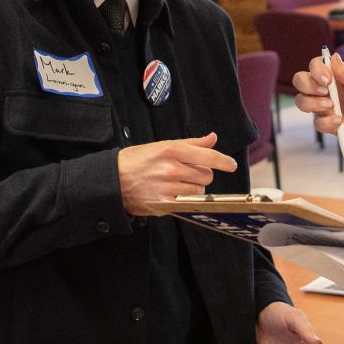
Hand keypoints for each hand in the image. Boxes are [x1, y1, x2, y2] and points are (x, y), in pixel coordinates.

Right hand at [117, 132, 236, 215]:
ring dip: (194, 188)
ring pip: (199, 190)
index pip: (207, 156)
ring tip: (177, 183)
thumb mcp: (162, 145)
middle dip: (202, 174)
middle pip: (206, 175)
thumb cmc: (136, 160)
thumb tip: (213, 138)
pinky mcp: (164, 204)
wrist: (112, 180)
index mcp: (171, 150)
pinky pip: (187, 202)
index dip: (223, 161)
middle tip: (187, 172)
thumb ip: (191, 143)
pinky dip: (185, 199)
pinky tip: (172, 193)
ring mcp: (168, 188)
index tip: (231, 165)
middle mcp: (171, 169)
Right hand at [292, 53, 343, 160]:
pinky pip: (317, 123)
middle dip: (307, 85)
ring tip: (330, 106)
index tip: (328, 79)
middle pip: (300, 80)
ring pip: (302, 101)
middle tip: (325, 91)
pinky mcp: (327, 123)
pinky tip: (340, 121)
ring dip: (312, 103)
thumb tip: (333, 57)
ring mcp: (324, 106)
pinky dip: (326, 122)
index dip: (316, 70)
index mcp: (334, 74)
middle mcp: (325, 88)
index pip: (315, 65)